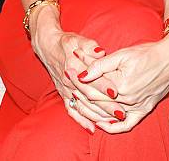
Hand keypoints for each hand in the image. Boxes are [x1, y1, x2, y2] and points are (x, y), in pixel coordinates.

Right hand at [30, 6, 125, 132]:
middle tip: (121, 112)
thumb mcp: (79, 39)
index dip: (103, 85)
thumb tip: (101, 53)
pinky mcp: (63, 95)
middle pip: (89, 96)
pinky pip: (72, 110)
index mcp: (74, 66)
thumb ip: (91, 47)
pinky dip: (81, 120)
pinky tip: (92, 128)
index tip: (116, 92)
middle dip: (105, 106)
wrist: (47, 47)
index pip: (91, 78)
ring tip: (113, 122)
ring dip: (97, 115)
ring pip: (82, 106)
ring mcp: (65, 89)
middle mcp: (69, 80)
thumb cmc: (67, 42)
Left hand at [77, 28, 168, 132]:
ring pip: (108, 114)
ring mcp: (136, 107)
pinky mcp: (144, 110)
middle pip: (97, 102)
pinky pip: (126, 125)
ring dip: (91, 109)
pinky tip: (102, 124)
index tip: (69, 74)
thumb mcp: (122, 54)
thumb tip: (83, 73)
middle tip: (70, 87)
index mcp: (121, 84)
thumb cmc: (148, 53)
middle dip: (81, 94)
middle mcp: (128, 99)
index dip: (78, 81)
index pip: (92, 88)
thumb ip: (100, 65)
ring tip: (79, 102)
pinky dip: (113, 127)